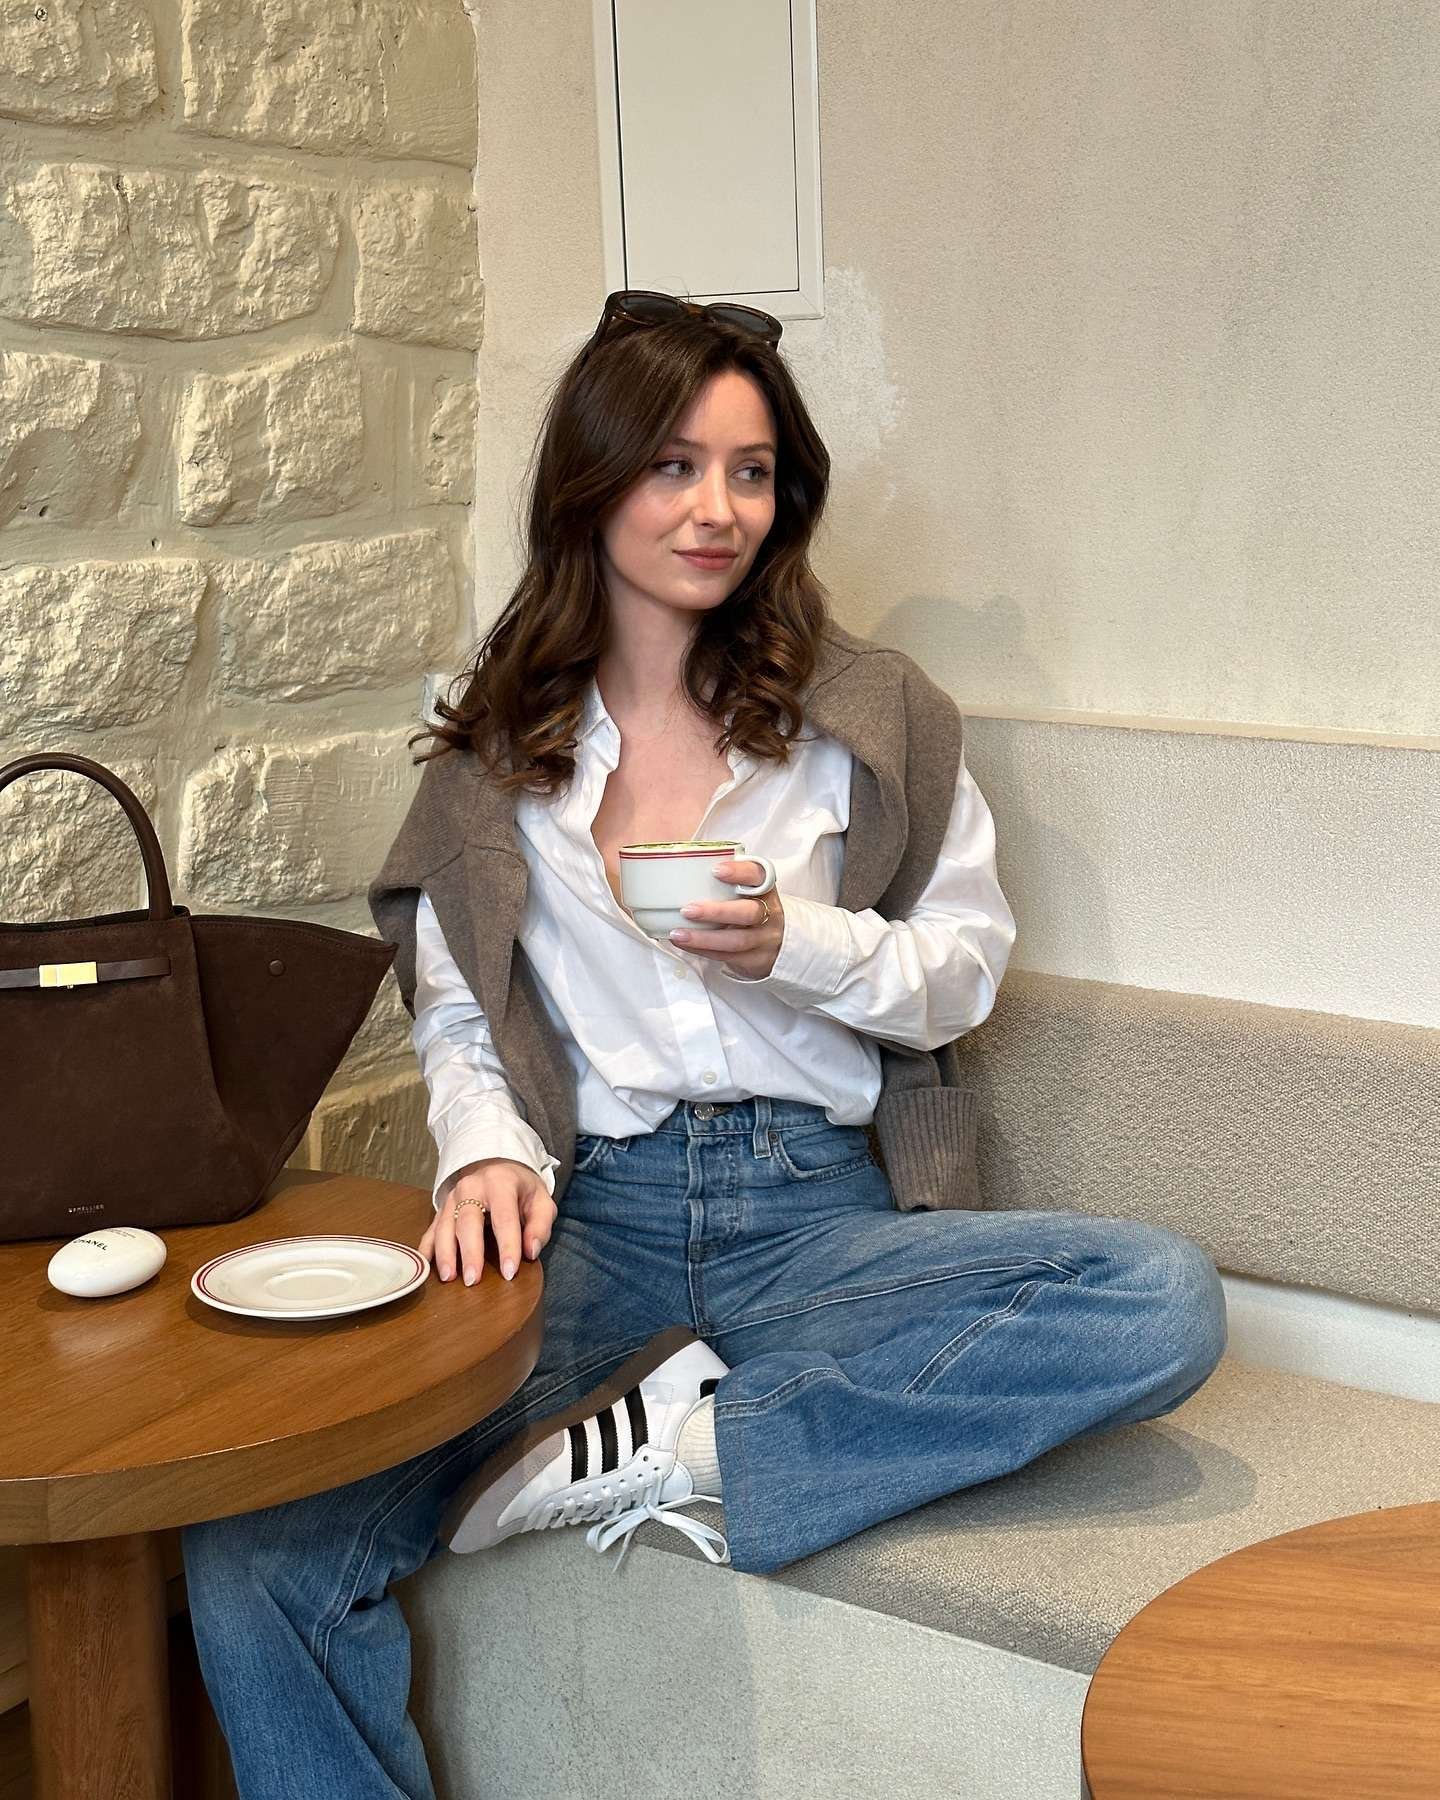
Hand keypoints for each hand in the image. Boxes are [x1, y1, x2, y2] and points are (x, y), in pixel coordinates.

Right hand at [420, 1159, 556, 1286]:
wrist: (498, 1166)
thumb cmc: (522, 1189)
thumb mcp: (541, 1200)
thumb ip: (540, 1225)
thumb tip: (531, 1252)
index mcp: (501, 1183)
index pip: (504, 1218)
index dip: (508, 1246)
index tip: (509, 1273)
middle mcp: (472, 1187)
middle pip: (468, 1222)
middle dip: (470, 1253)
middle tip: (473, 1281)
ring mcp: (453, 1197)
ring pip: (445, 1226)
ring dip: (445, 1253)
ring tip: (449, 1278)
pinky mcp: (442, 1208)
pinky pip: (431, 1228)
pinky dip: (426, 1247)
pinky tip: (425, 1265)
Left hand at [668, 858, 784, 979]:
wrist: (778, 942)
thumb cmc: (751, 909)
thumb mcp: (747, 891)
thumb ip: (723, 881)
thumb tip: (679, 868)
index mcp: (765, 889)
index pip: (758, 876)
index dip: (740, 872)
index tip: (716, 870)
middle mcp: (769, 913)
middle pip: (749, 912)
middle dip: (716, 912)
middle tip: (688, 910)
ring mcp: (765, 939)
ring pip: (737, 940)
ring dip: (704, 938)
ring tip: (678, 934)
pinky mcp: (756, 960)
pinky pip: (728, 956)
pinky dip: (703, 950)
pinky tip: (685, 944)